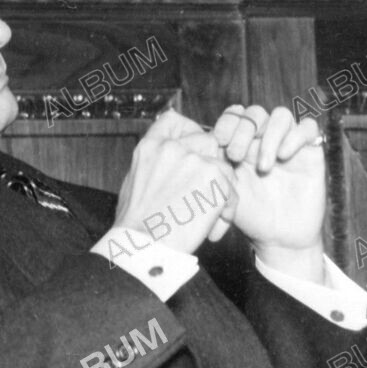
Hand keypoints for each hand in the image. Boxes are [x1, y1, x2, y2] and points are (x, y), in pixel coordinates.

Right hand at [113, 110, 238, 255]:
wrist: (144, 246)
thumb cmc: (136, 225)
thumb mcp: (134, 184)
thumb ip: (154, 166)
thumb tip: (164, 163)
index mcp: (149, 148)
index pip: (172, 121)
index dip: (187, 131)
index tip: (191, 150)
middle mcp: (172, 148)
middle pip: (206, 141)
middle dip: (212, 166)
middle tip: (206, 194)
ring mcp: (194, 160)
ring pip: (223, 166)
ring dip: (221, 192)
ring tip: (208, 218)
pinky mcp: (214, 177)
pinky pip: (232, 188)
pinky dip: (226, 209)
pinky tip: (213, 226)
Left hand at [210, 105, 326, 280]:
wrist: (278, 237)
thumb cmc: (248, 214)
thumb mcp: (225, 188)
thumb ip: (216, 164)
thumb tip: (204, 142)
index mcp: (241, 143)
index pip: (235, 114)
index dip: (227, 122)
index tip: (219, 142)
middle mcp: (264, 140)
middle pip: (255, 112)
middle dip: (243, 130)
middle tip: (235, 156)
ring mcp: (288, 144)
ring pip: (281, 115)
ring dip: (269, 136)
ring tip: (263, 166)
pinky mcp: (311, 152)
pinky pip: (308, 127)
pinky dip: (295, 136)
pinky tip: (285, 157)